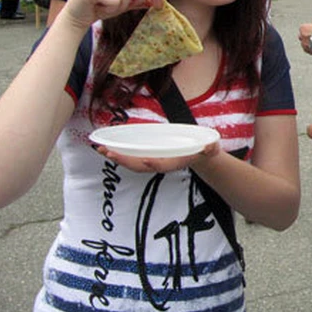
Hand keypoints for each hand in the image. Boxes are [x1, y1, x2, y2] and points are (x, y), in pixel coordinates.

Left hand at [95, 140, 220, 173]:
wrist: (199, 156)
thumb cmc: (204, 151)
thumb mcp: (210, 149)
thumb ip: (210, 148)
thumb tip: (210, 146)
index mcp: (174, 162)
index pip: (161, 165)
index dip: (151, 163)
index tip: (142, 160)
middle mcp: (161, 164)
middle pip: (140, 166)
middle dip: (124, 160)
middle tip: (108, 152)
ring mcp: (154, 161)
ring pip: (132, 163)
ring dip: (117, 157)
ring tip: (101, 150)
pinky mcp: (149, 157)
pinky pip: (132, 158)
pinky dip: (120, 154)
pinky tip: (109, 148)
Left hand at [298, 21, 311, 52]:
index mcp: (302, 28)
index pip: (303, 27)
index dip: (308, 28)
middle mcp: (301, 36)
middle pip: (301, 35)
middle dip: (305, 36)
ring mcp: (303, 44)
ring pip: (304, 43)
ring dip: (308, 43)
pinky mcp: (307, 50)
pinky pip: (308, 49)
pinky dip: (311, 49)